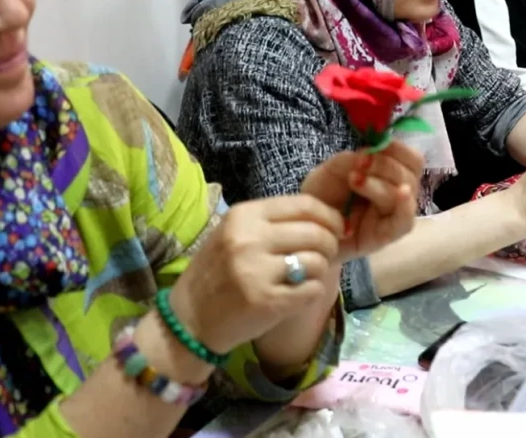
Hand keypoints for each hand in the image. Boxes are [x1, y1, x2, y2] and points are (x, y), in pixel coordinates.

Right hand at [169, 194, 347, 355]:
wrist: (189, 320)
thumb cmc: (216, 273)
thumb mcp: (235, 235)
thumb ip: (273, 223)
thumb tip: (324, 218)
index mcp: (244, 216)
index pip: (305, 204)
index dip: (330, 216)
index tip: (336, 228)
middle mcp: (249, 239)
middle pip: (316, 233)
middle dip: (330, 244)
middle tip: (325, 255)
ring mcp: (257, 272)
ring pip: (318, 261)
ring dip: (320, 270)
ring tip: (306, 276)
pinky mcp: (268, 302)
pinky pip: (313, 289)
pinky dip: (313, 291)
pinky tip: (298, 294)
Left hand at [301, 143, 419, 259]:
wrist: (305, 226)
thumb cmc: (322, 196)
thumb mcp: (331, 171)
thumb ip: (351, 159)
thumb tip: (372, 151)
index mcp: (388, 174)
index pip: (410, 158)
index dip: (399, 149)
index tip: (377, 144)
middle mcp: (396, 192)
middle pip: (411, 173)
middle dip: (385, 165)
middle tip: (359, 164)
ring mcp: (393, 214)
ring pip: (406, 194)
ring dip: (382, 183)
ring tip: (355, 179)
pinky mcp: (387, 235)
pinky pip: (405, 221)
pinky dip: (404, 206)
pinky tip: (398, 195)